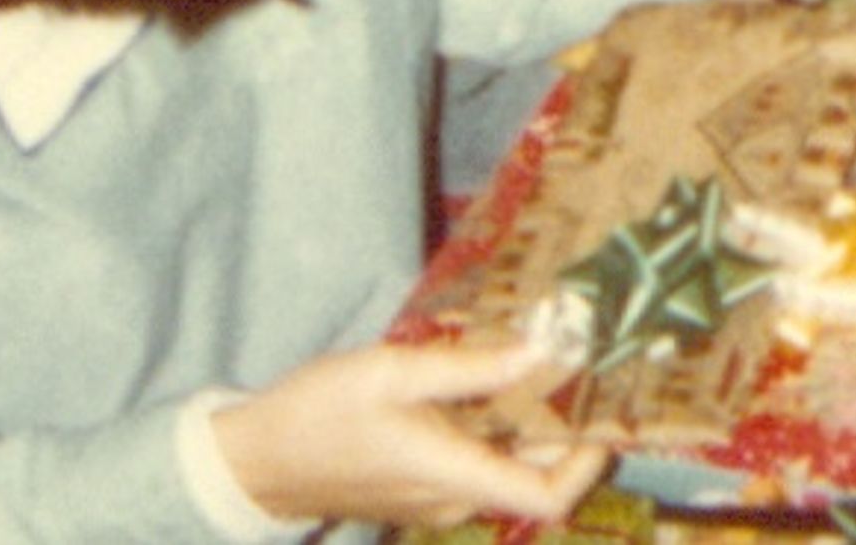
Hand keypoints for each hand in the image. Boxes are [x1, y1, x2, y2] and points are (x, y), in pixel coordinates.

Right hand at [212, 336, 608, 530]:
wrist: (253, 460)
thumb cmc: (319, 413)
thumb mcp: (392, 372)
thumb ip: (469, 370)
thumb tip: (540, 354)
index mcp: (453, 477)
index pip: (545, 498)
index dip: (586, 462)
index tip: (602, 410)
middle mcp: (453, 500)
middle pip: (533, 474)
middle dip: (564, 424)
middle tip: (584, 362)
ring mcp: (436, 499)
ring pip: (504, 464)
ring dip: (529, 421)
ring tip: (544, 358)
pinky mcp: (420, 488)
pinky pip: (475, 462)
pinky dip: (495, 426)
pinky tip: (491, 378)